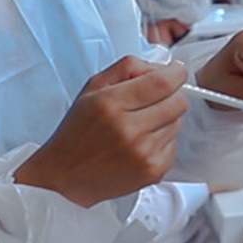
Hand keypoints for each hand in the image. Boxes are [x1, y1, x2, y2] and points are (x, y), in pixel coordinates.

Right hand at [14, 57, 188, 207]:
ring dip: (165, 119)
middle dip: (171, 95)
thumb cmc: (78, 131)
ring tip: (141, 125)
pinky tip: (142, 144)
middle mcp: (129, 129)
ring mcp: (143, 153)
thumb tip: (162, 66)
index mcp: (112, 103)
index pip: (162, 82)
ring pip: (178, 123)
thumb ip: (128, 67)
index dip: (176, 72)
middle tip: (155, 99)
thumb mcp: (93, 88)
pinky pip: (175, 145)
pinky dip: (163, 141)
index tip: (176, 71)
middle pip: (178, 102)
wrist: (64, 176)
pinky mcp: (152, 172)